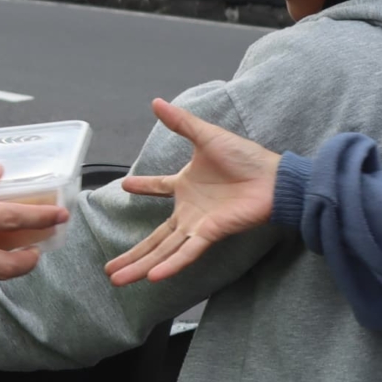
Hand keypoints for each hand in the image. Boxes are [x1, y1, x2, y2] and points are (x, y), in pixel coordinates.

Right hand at [103, 99, 281, 285]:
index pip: (158, 188)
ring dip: (140, 266)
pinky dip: (170, 264)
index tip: (124, 185)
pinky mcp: (210, 233)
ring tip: (117, 280)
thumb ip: (180, 123)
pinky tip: (152, 276)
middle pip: (153, 238)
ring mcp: (197, 225)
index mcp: (186, 185)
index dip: (143, 186)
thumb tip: (156, 102)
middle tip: (109, 269)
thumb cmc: (245, 157)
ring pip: (162, 251)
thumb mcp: (206, 136)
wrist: (273, 178)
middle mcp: (188, 210)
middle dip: (131, 255)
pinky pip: (186, 252)